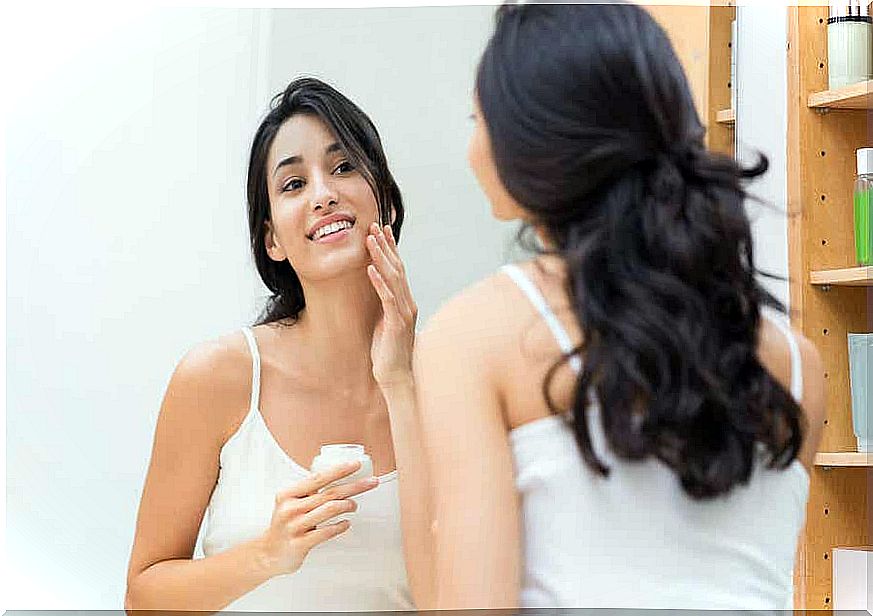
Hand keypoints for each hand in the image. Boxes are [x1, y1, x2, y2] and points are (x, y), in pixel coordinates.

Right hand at [256, 461, 378, 576]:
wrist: (268, 553)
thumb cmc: (284, 525)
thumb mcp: (290, 503)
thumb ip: (309, 492)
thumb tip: (337, 478)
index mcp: (288, 494)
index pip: (318, 478)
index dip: (339, 470)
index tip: (355, 465)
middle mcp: (291, 509)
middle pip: (329, 493)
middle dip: (354, 486)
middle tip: (371, 482)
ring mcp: (295, 526)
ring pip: (330, 509)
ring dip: (348, 505)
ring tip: (354, 505)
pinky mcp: (300, 544)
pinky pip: (327, 532)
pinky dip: (341, 526)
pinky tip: (346, 523)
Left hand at [366, 223, 417, 388]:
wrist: (396, 377)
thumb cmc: (388, 352)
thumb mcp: (384, 323)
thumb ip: (383, 305)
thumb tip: (375, 288)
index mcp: (405, 302)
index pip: (398, 269)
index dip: (390, 248)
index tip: (381, 230)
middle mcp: (408, 303)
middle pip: (397, 268)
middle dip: (385, 246)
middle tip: (374, 226)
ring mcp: (405, 313)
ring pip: (393, 279)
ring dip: (380, 258)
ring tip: (370, 240)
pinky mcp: (397, 323)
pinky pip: (387, 298)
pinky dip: (378, 282)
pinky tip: (369, 269)